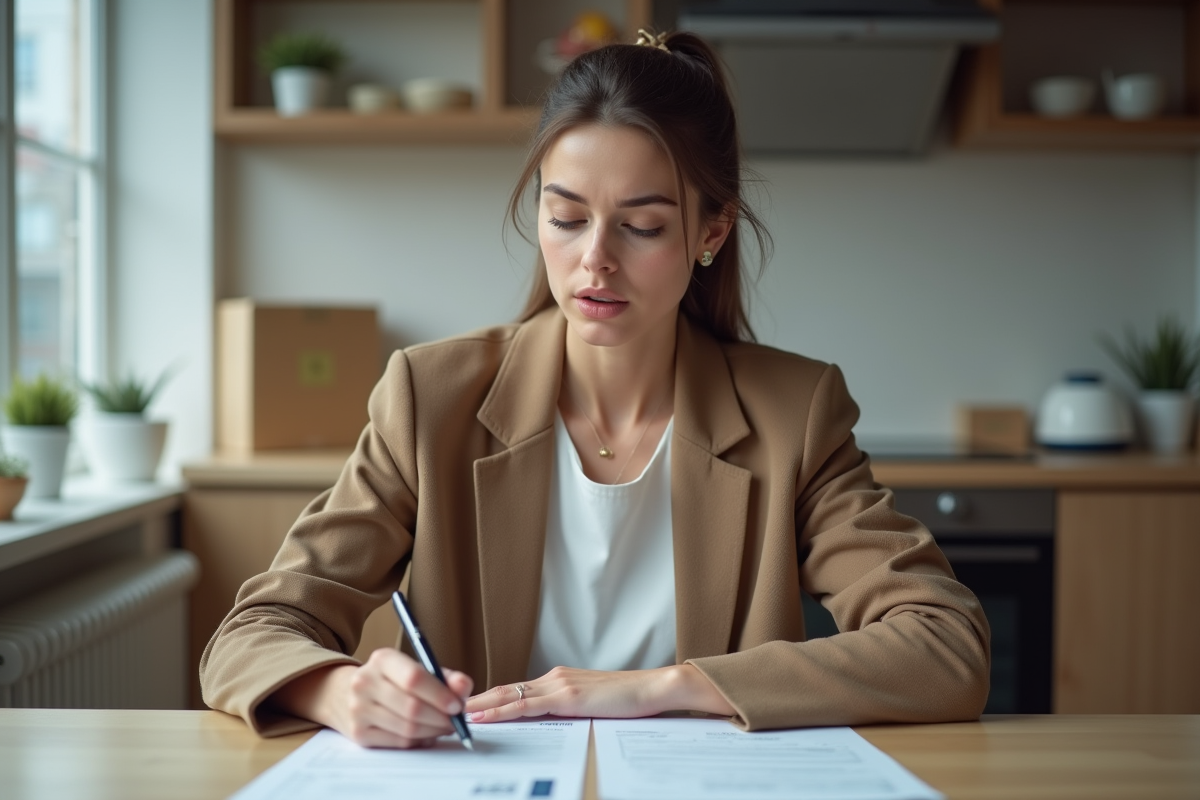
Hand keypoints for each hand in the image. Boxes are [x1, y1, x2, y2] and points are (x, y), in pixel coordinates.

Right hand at [269, 649, 473, 748]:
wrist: (344, 694)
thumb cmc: (391, 681)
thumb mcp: (414, 668)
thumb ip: (444, 676)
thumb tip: (464, 686)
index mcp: (382, 659)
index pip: (414, 677)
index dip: (440, 694)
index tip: (457, 705)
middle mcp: (365, 682)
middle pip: (412, 708)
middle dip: (441, 718)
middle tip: (456, 721)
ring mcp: (358, 710)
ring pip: (407, 729)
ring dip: (433, 731)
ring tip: (444, 726)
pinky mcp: (359, 734)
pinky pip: (399, 742)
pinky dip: (419, 741)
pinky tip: (426, 734)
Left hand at [464, 664, 734, 723]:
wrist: (656, 688)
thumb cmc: (632, 700)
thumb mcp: (595, 705)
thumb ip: (572, 710)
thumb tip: (553, 723)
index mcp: (562, 680)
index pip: (519, 690)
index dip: (492, 698)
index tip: (471, 706)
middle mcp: (556, 678)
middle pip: (507, 689)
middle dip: (478, 699)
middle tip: (451, 707)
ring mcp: (559, 685)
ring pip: (510, 695)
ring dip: (482, 705)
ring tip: (456, 712)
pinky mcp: (566, 697)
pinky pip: (525, 705)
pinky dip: (500, 710)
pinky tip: (483, 715)